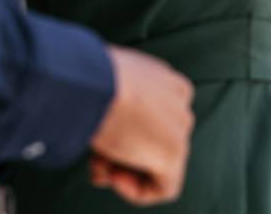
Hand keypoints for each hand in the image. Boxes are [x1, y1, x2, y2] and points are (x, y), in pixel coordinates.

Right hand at [87, 45, 193, 205]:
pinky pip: (165, 187)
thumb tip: (105, 123)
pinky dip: (138, 192)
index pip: (152, 114)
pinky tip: (114, 177)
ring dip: (124, 172)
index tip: (100, 141)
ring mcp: (179, 127)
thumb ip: (114, 102)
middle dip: (121, 154)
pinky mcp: (174, 153)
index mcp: (163, 79)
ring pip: (157, 162)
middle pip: (152, 138)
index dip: (125, 133)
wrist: (95, 85)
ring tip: (99, 167)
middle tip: (96, 159)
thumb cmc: (91, 81)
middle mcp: (177, 100)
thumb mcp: (103, 83)